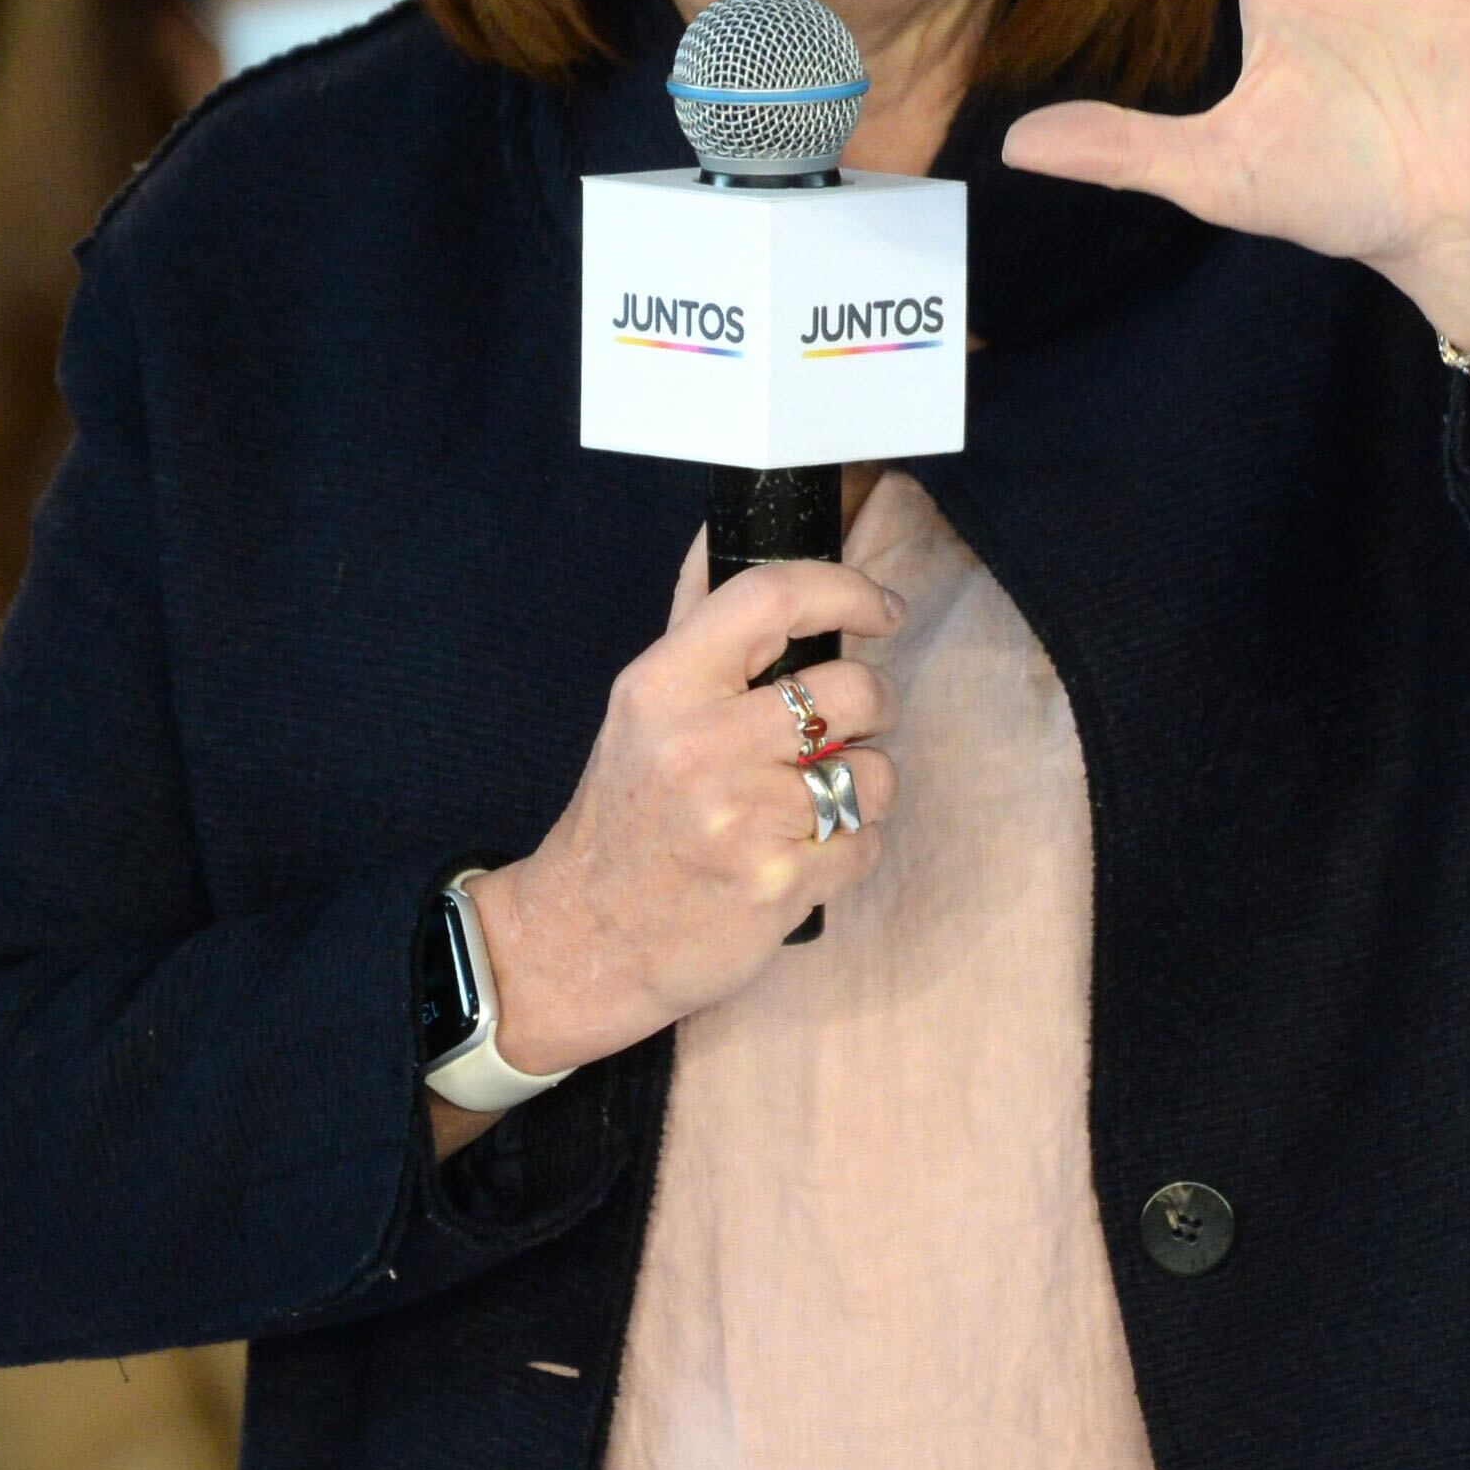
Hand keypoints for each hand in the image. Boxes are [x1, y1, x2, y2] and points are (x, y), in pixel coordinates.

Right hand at [465, 530, 904, 1078]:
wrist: (585, 939)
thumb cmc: (626, 813)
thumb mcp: (642, 709)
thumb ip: (698, 627)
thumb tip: (723, 530)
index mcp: (665, 685)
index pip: (772, 598)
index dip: (848, 589)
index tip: (884, 607)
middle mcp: (702, 745)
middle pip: (855, 689)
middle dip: (873, 708)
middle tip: (844, 730)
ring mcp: (743, 817)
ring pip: (877, 772)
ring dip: (863, 786)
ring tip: (809, 802)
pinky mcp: (779, 883)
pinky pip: (869, 843)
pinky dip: (850, 850)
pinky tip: (798, 855)